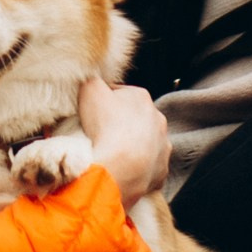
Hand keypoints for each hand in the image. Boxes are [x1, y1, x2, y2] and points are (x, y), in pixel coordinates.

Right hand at [76, 79, 169, 209]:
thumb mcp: (89, 90)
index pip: (121, 94)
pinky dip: (139, 169)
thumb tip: (92, 80)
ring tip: (113, 155)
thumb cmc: (104, 127)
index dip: (105, 102)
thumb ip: (91, 80)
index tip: (95, 114)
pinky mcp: (162, 170)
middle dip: (122, 124)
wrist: (117, 168)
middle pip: (136, 119)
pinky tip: (124, 171)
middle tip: (103, 135)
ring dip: (134, 147)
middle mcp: (158, 120)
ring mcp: (162, 147)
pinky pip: (149, 168)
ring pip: (146, 143)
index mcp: (142, 97)